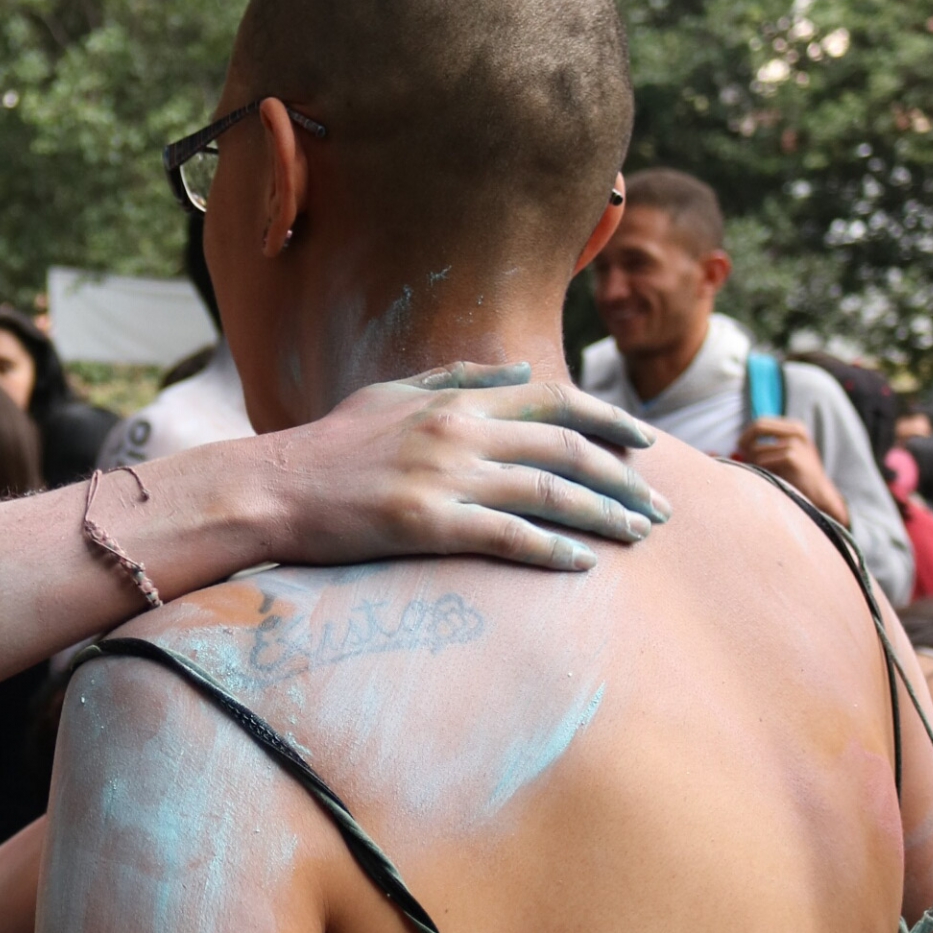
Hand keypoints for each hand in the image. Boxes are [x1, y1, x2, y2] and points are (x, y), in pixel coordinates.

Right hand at [258, 362, 671, 570]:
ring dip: (604, 514)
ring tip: (639, 535)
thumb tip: (521, 369)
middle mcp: (459, 431)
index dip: (608, 419)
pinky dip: (552, 549)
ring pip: (549, 492)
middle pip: (566, 448)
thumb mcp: (391, 392)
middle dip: (624, 477)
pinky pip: (508, 536)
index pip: (554, 400)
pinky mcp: (427, 524)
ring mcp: (444, 477)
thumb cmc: (327, 444)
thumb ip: (458, 378)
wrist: (272, 487)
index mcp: (455, 399)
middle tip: (660, 506)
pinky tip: (582, 563)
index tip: (645, 443)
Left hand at [737, 417, 848, 525]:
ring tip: (769, 476)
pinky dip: (763, 472)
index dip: (746, 437)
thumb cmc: (794, 478)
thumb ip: (759, 448)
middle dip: (745, 442)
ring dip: (756, 465)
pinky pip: (762, 462)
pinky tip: (776, 480)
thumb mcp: (780, 457)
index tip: (742, 450)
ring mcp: (796, 443)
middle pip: (757, 427)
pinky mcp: (793, 457)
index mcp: (794, 428)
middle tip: (745, 459)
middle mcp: (796, 432)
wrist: (819, 497)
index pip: (760, 423)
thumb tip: (723, 449)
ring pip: (756, 450)